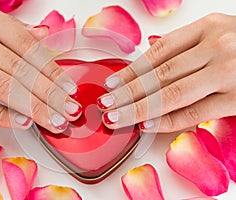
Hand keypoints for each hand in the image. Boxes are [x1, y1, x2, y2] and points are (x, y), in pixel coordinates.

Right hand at [0, 0, 81, 132]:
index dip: (52, 71)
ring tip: (54, 120)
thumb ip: (15, 29)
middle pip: (21, 71)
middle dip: (50, 94)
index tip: (69, 89)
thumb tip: (44, 36)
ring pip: (4, 88)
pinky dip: (3, 115)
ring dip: (34, 107)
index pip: (29, 49)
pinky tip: (24, 122)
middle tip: (70, 110)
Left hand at [97, 13, 235, 132]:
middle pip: (159, 74)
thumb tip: (148, 53)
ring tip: (117, 116)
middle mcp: (215, 48)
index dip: (131, 70)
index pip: (157, 53)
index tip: (113, 84)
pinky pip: (195, 112)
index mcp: (207, 28)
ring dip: (140, 108)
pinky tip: (148, 124)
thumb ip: (185, 44)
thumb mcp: (218, 31)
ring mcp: (227, 73)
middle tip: (106, 103)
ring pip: (172, 94)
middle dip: (128, 92)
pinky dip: (168, 120)